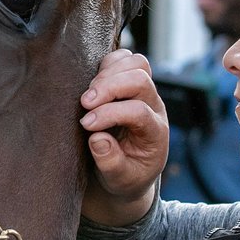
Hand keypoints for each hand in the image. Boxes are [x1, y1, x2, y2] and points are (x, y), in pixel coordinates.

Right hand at [80, 49, 167, 225]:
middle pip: (140, 79)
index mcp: (155, 132)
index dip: (110, 114)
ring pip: (136, 62)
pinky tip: (92, 83)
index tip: (86, 125)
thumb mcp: (120, 180)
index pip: (138, 112)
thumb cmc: (125, 176)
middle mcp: (154, 107)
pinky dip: (107, 64)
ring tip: (88, 94)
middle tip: (84, 103)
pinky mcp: (130, 83)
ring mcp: (144, 92)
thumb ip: (111, 163)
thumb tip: (97, 139)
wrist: (129, 171)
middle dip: (109, 87)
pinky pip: (125, 59)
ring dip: (108, 72)